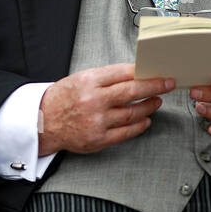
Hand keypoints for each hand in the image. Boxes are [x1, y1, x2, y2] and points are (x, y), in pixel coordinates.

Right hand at [38, 63, 172, 155]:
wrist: (44, 122)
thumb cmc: (63, 99)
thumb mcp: (81, 79)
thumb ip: (106, 77)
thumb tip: (135, 75)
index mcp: (89, 81)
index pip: (124, 73)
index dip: (144, 72)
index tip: (157, 72)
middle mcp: (93, 100)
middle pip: (132, 91)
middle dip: (154, 87)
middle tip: (167, 84)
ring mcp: (97, 121)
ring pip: (133, 113)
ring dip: (149, 106)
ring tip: (156, 101)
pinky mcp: (99, 138)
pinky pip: (127, 132)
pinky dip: (140, 125)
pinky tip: (145, 120)